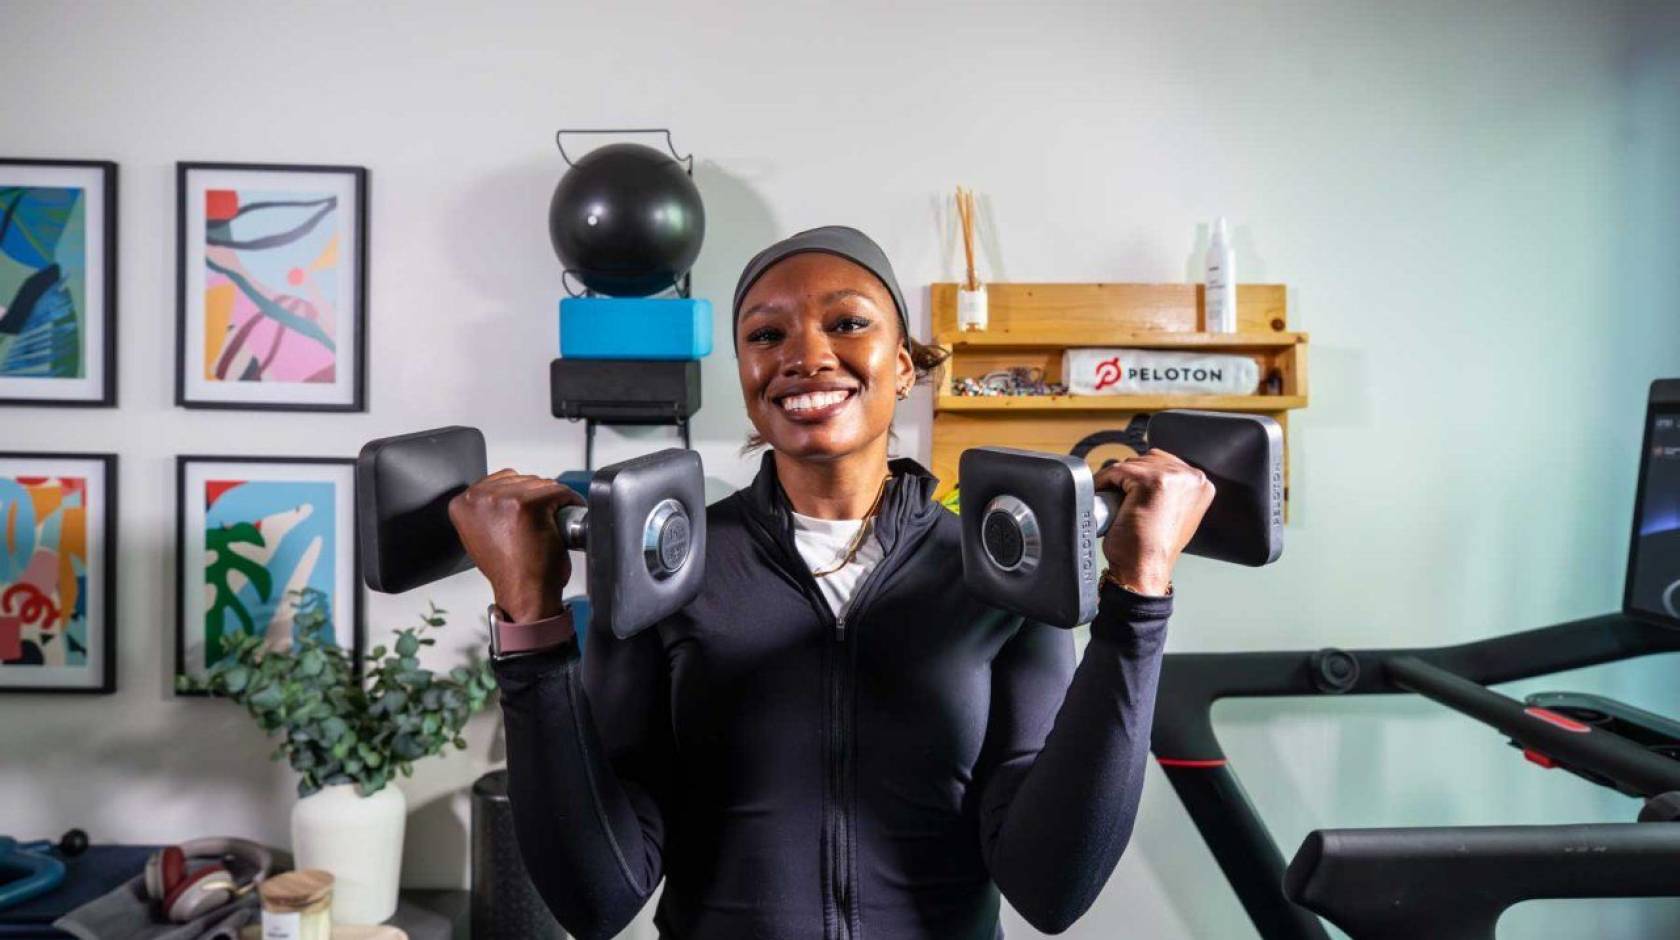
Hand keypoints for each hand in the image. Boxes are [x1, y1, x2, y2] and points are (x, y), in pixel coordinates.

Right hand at [446, 469, 581, 621]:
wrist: (523, 594)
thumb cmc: (509, 570)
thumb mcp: (482, 534)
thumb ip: (487, 509)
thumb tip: (505, 492)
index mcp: (462, 503)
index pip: (503, 479)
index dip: (521, 495)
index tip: (526, 513)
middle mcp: (479, 498)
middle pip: (523, 479)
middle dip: (537, 498)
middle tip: (538, 525)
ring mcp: (504, 499)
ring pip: (542, 484)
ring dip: (552, 502)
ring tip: (548, 526)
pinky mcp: (529, 505)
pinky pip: (559, 492)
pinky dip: (569, 503)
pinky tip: (564, 521)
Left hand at [1094, 449, 1215, 595]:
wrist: (1145, 571)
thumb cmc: (1153, 550)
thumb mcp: (1172, 515)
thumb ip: (1169, 492)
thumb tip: (1144, 476)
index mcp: (1201, 484)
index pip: (1163, 463)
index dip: (1141, 476)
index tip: (1127, 490)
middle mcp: (1193, 477)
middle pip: (1148, 460)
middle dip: (1128, 477)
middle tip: (1117, 497)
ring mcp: (1173, 477)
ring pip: (1131, 465)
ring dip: (1116, 480)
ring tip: (1111, 500)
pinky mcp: (1151, 481)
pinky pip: (1117, 471)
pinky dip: (1104, 482)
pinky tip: (1102, 497)